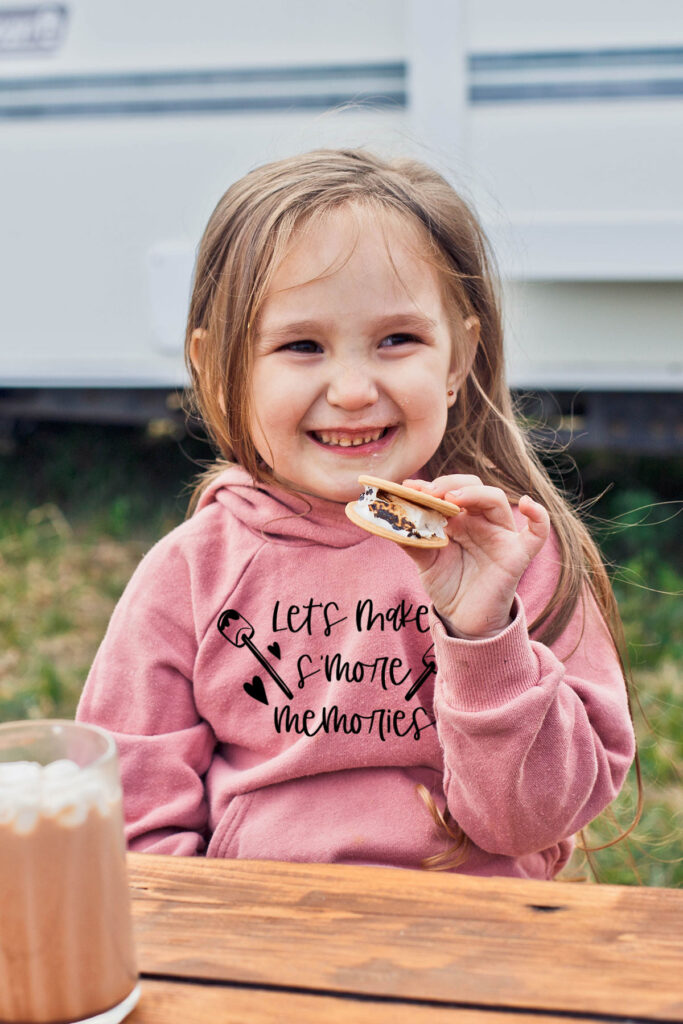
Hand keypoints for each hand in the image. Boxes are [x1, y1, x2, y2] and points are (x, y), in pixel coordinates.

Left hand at [401, 475, 549, 638]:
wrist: (463, 619)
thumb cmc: (447, 585)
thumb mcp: (424, 560)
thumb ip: (411, 539)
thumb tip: (389, 520)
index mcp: (458, 518)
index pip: (449, 489)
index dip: (431, 486)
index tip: (409, 487)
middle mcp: (480, 520)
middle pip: (473, 486)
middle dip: (449, 485)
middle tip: (428, 493)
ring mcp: (500, 535)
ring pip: (495, 500)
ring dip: (474, 493)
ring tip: (452, 499)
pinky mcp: (517, 555)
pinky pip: (537, 533)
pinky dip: (539, 516)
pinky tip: (527, 505)